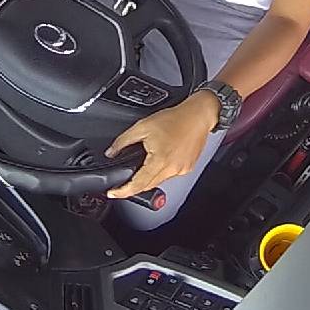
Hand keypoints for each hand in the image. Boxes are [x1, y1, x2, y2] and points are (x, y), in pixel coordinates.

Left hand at [104, 92, 219, 198]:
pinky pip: (170, 175)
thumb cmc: (175, 119)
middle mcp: (172, 168)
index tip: (113, 193)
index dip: (123, 191)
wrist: (198, 115)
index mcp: (160, 160)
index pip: (138, 184)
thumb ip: (123, 141)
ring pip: (159, 181)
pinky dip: (162, 171)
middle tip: (124, 181)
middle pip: (148, 185)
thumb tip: (111, 152)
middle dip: (134, 185)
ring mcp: (182, 170)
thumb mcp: (142, 126)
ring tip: (144, 164)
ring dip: (149, 177)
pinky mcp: (188, 168)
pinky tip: (161, 159)